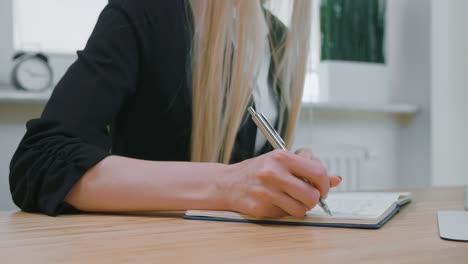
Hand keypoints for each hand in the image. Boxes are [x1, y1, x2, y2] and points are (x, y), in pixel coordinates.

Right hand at [223, 149, 341, 217]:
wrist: (228, 183)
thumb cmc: (258, 170)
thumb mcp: (282, 161)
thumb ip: (309, 168)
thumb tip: (337, 179)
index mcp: (281, 157)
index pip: (318, 172)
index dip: (325, 183)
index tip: (322, 187)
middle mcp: (273, 173)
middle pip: (312, 194)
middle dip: (314, 198)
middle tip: (309, 196)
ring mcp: (266, 191)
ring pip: (302, 209)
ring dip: (301, 207)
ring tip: (292, 199)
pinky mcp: (260, 207)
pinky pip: (286, 215)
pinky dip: (286, 211)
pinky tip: (277, 202)